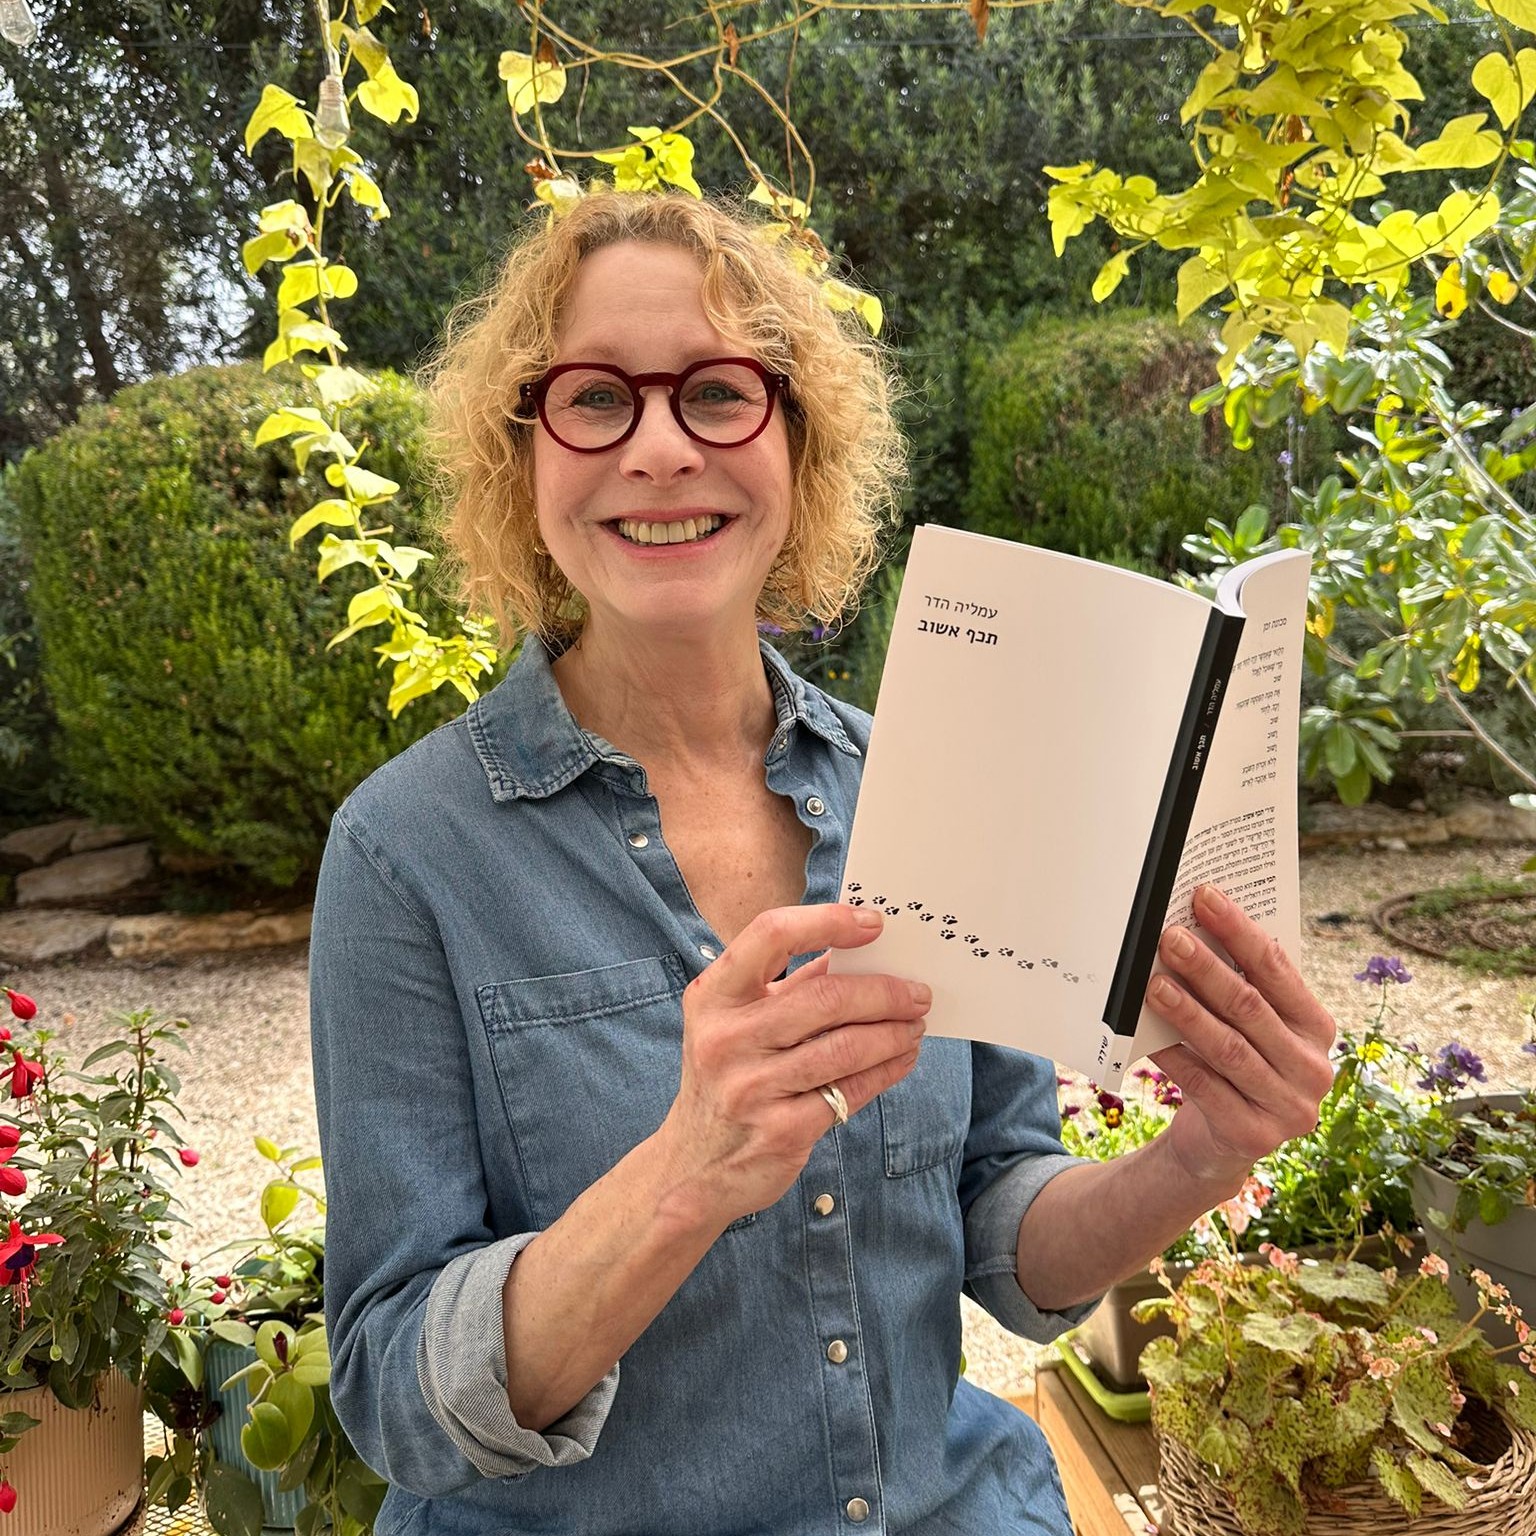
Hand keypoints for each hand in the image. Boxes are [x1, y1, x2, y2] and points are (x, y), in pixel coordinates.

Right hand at [657, 903, 928, 1225]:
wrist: (693, 1167)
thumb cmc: (726, 1077)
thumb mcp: (736, 1023)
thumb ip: (787, 986)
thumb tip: (856, 951)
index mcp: (712, 996)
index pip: (771, 935)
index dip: (827, 922)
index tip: (874, 924)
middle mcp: (726, 1038)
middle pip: (825, 997)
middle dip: (884, 992)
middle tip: (918, 992)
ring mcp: (752, 1088)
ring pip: (846, 1047)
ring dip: (893, 1032)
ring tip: (915, 1024)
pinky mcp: (781, 1131)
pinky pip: (850, 1091)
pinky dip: (886, 1070)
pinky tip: (902, 1057)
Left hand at [1147, 884, 1335, 1197]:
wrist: (1221, 1144)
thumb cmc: (1235, 1066)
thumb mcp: (1252, 1028)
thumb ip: (1242, 987)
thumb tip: (1194, 925)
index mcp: (1318, 1029)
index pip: (1278, 970)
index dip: (1239, 931)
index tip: (1204, 898)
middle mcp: (1312, 1068)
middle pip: (1250, 1007)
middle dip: (1207, 969)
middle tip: (1170, 938)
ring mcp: (1288, 1107)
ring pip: (1228, 1047)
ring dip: (1188, 1012)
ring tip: (1154, 984)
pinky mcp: (1253, 1135)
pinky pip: (1205, 1086)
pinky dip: (1176, 1056)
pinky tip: (1150, 1036)